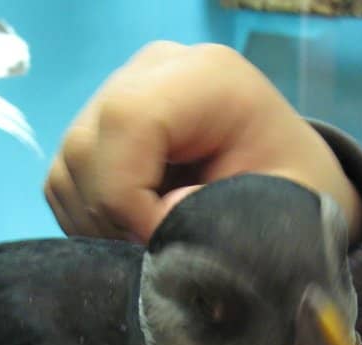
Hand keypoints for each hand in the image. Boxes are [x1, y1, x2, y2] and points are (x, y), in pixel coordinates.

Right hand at [46, 41, 361, 243]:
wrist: (290, 183)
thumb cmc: (296, 195)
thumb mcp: (284, 211)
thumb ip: (226, 221)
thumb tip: (162, 225)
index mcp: (205, 77)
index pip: (128, 120)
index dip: (129, 195)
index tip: (162, 241)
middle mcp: (150, 73)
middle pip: (86, 146)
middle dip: (112, 218)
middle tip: (156, 253)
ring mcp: (117, 97)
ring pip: (68, 169)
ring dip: (98, 225)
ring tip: (149, 245)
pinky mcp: (97, 131)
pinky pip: (64, 184)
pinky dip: (89, 222)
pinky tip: (133, 234)